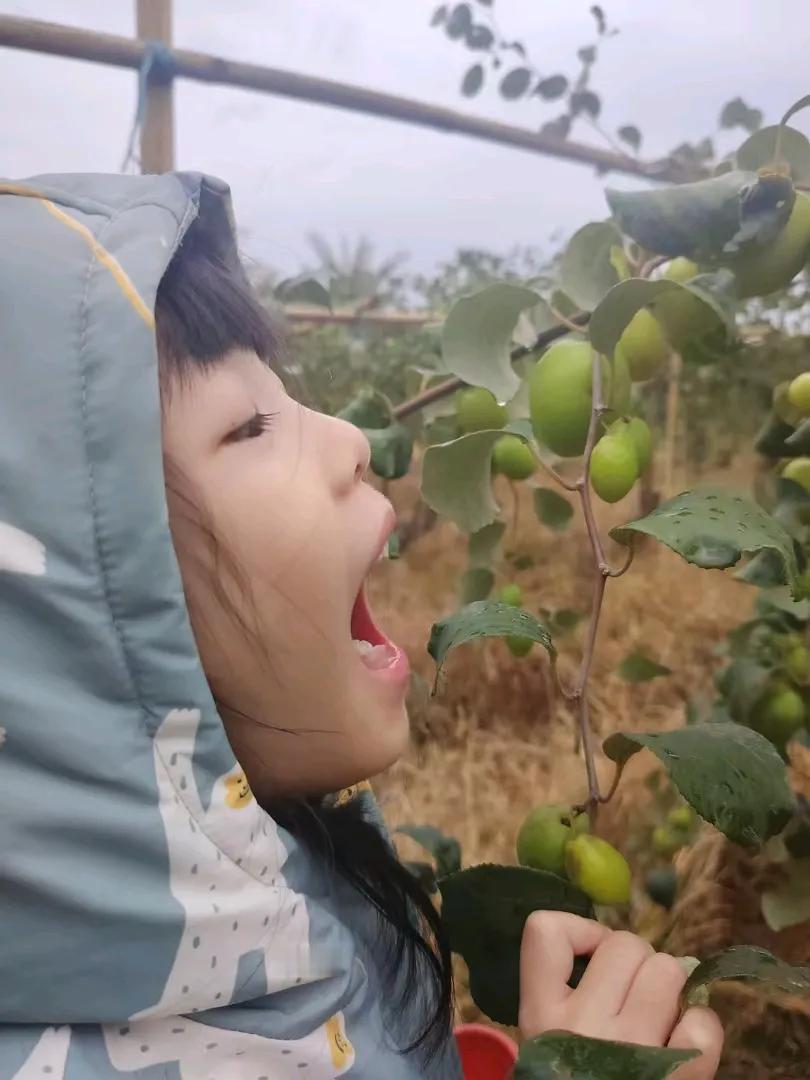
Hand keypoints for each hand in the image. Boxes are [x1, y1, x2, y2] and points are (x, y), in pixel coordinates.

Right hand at [519, 911, 722, 1077]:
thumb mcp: (547, 1043)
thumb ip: (567, 996)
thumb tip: (633, 956)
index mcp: (541, 1015)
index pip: (545, 930)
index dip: (579, 931)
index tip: (588, 959)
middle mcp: (582, 1025)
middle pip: (624, 944)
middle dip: (638, 963)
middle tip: (633, 995)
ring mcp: (630, 1049)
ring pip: (668, 970)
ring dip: (670, 989)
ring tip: (659, 1017)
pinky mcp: (675, 1078)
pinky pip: (703, 1021)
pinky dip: (701, 1025)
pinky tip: (683, 1043)